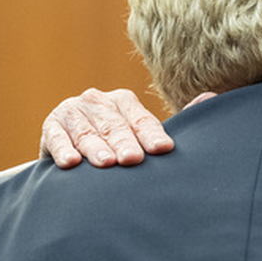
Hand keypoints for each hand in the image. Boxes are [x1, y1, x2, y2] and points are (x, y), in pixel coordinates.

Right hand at [39, 88, 173, 167]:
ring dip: (95, 148)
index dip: (152, 135)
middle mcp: (98, 101)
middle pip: (114, 125)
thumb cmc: (120, 144)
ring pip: (87, 132)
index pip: (141, 119)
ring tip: (106, 163)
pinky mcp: (50, 126)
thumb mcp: (143, 134)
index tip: (163, 149)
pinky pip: (56, 138)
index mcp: (124, 101)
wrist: (74, 152)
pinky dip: (62, 150)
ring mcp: (73, 111)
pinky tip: (70, 163)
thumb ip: (178, 119)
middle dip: (124, 143)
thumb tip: (211, 97)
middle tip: (133, 160)